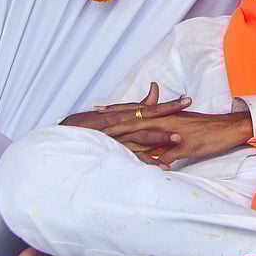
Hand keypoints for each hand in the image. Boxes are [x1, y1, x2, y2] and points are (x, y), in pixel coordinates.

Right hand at [61, 83, 191, 168]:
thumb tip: (155, 89)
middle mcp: (122, 123)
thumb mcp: (118, 113)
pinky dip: (145, 161)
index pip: (151, 108)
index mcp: (126, 115)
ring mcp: (117, 138)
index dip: (170, 105)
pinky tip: (159, 165)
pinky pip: (131, 157)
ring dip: (159, 137)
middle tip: (188, 110)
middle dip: (169, 114)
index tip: (188, 100)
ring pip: (141, 136)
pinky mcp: (112, 151)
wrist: (66, 135)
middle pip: (149, 118)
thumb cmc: (94, 125)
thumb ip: (140, 104)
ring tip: (178, 140)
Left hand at [102, 111, 253, 166]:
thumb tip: (152, 148)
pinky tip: (138, 166)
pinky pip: (164, 154)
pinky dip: (151, 160)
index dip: (117, 111)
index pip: (136, 112)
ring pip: (145, 135)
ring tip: (106, 139)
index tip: (98, 112)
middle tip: (93, 119)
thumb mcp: (182, 128)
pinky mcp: (183, 145)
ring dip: (126, 138)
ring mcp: (173, 133)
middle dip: (113, 120)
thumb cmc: (205, 129)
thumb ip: (165, 134)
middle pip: (134, 119)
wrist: (227, 128)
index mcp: (164, 116)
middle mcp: (165, 121)